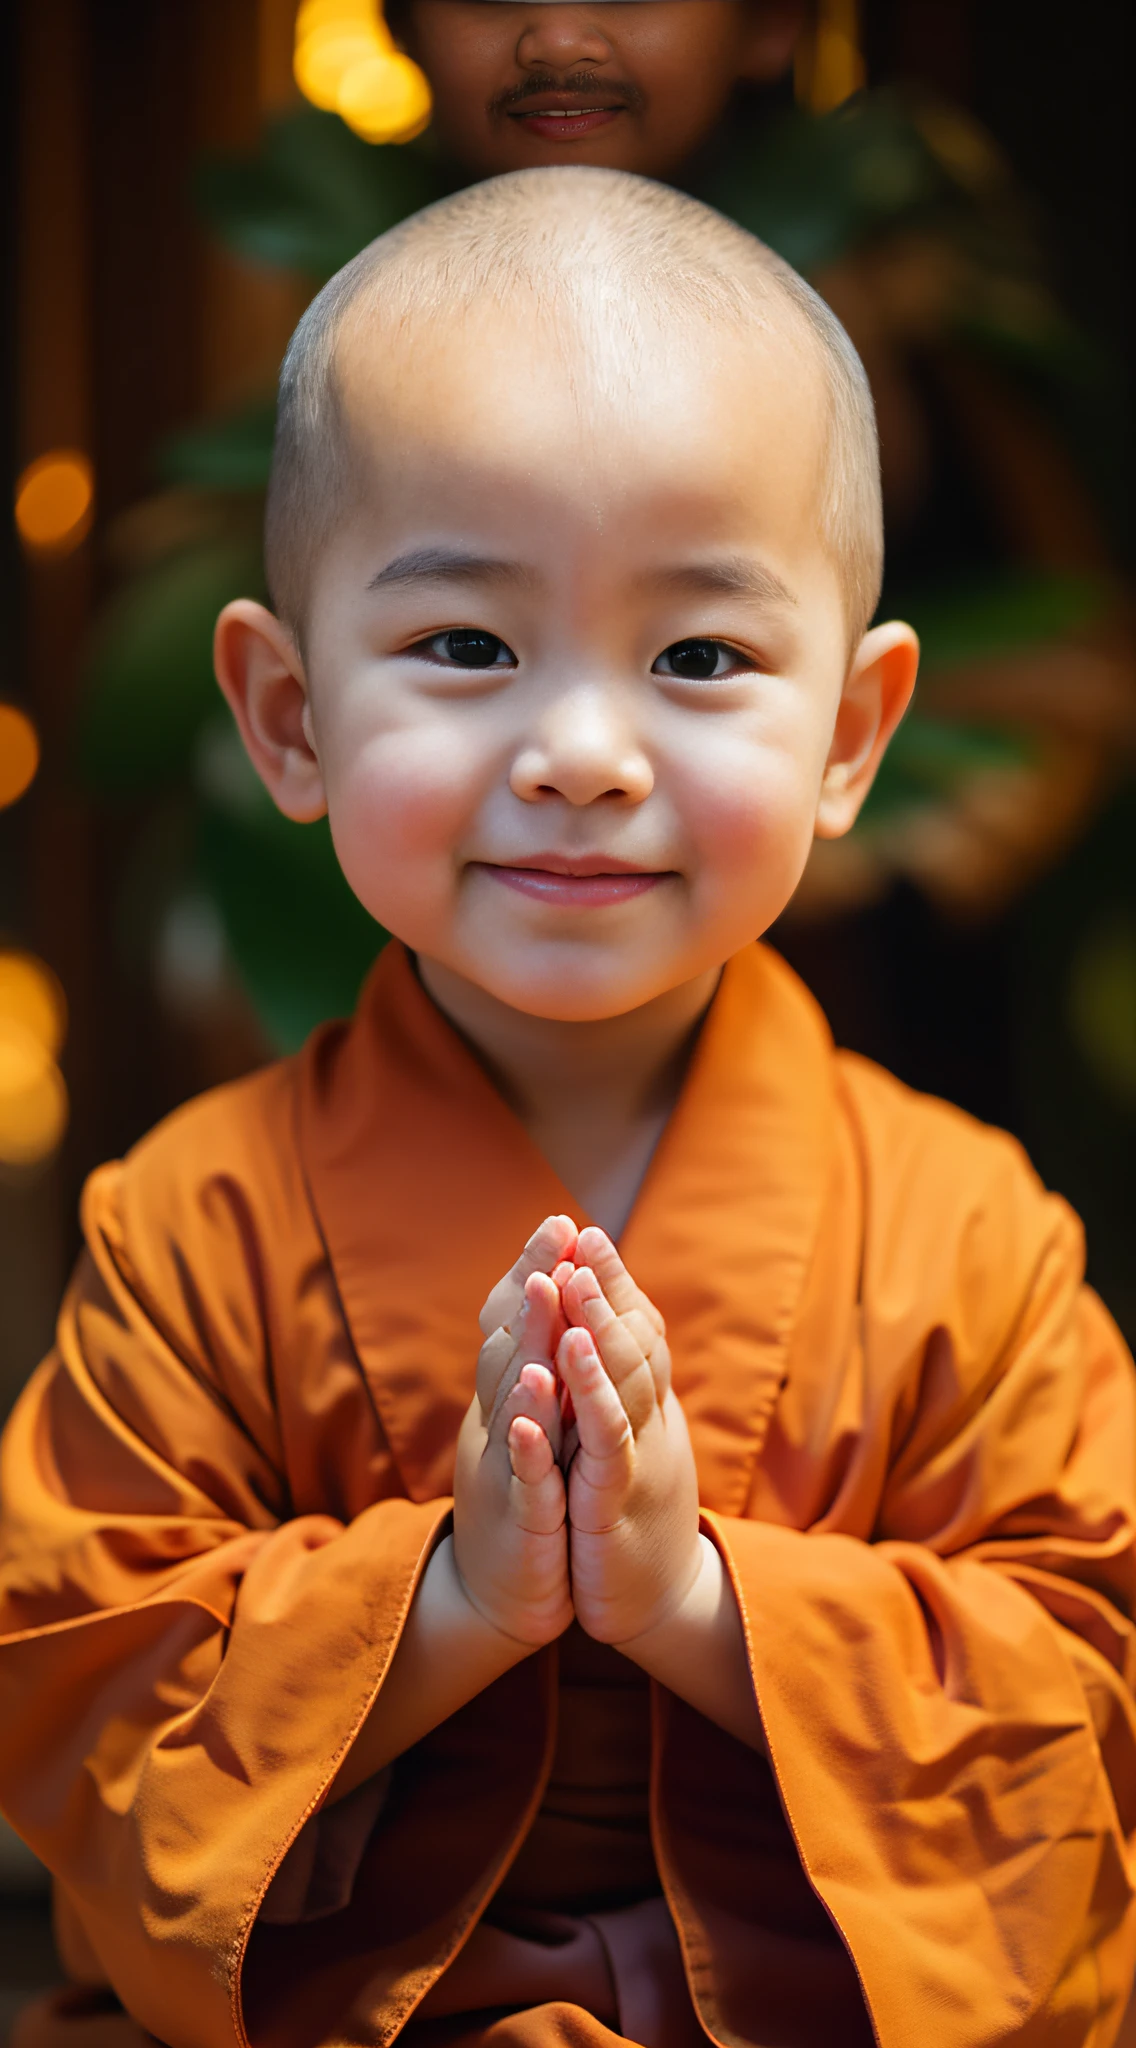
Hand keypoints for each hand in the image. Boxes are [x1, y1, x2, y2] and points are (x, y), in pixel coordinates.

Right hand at [452, 1217, 578, 1645]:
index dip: (534, 1271)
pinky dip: (525, 1444)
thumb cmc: (527, 1501)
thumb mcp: (536, 1427)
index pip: (516, 1322)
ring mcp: (503, 1470)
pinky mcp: (519, 1520)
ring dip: (528, 1348)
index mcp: (507, 1399)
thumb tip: (556, 1301)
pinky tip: (532, 1416)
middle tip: (554, 1233)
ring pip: (514, 1401)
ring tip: (543, 1298)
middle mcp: (497, 1422)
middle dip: (535, 1287)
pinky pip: (522, 1477)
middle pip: (512, 1344)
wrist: (502, 1595)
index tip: (561, 1219)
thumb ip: (539, 1367)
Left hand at [556, 1228, 701, 1646]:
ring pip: (621, 1386)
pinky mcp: (614, 1505)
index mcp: (644, 1405)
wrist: (652, 1601)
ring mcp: (635, 1462)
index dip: (611, 1280)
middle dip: (606, 1287)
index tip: (584, 1229)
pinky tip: (553, 1374)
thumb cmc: (628, 1509)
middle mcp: (648, 1423)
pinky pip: (601, 1450)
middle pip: (634, 1341)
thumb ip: (620, 1381)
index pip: (635, 1327)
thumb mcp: (624, 1437)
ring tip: (572, 1282)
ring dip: (595, 1331)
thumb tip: (607, 1318)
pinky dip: (582, 1407)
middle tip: (583, 1236)